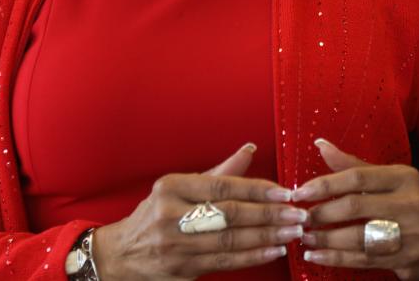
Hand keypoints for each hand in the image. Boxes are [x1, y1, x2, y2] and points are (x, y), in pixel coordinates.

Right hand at [92, 143, 306, 279]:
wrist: (121, 255)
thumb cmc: (156, 214)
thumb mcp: (179, 187)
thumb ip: (219, 172)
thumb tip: (250, 149)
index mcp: (172, 187)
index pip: (222, 186)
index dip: (257, 190)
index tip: (284, 192)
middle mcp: (171, 215)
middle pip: (229, 214)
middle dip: (268, 215)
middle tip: (297, 214)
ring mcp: (176, 244)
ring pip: (230, 240)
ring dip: (267, 237)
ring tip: (292, 232)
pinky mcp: (182, 269)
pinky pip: (224, 262)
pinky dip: (252, 256)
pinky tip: (273, 250)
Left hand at [293, 138, 418, 279]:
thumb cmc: (406, 202)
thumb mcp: (387, 178)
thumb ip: (352, 165)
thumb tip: (320, 144)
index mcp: (404, 178)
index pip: (358, 177)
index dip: (326, 184)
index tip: (301, 192)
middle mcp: (410, 204)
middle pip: (357, 207)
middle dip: (323, 213)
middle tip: (301, 217)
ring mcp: (410, 235)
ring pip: (359, 238)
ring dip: (326, 238)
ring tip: (305, 236)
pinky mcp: (406, 261)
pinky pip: (363, 260)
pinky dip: (336, 258)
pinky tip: (316, 255)